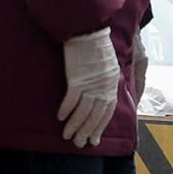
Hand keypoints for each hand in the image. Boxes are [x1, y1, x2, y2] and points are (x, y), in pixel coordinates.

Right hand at [55, 29, 121, 148]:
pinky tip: (60, 118)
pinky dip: (66, 110)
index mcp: (112, 83)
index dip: (100, 126)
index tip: (94, 138)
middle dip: (87, 131)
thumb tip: (104, 94)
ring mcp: (90, 83)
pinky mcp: (77, 78)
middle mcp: (103, 86)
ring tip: (68, 136)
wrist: (88, 29)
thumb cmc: (97, 45)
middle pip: (95, 114)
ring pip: (83, 111)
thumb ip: (107, 80)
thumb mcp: (109, 64)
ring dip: (75, 125)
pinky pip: (71, 99)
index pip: (107, 111)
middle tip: (79, 144)